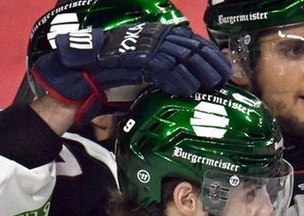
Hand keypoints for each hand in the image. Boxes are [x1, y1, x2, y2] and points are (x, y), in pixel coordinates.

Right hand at [31, 24, 231, 122]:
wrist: (77, 82)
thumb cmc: (109, 83)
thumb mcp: (143, 77)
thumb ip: (162, 75)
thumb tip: (191, 85)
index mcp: (151, 39)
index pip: (186, 40)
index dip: (207, 53)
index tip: (225, 67)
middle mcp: (147, 39)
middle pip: (186, 45)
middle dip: (208, 60)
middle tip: (226, 76)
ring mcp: (139, 48)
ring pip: (177, 54)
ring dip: (198, 70)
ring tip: (212, 83)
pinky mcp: (131, 60)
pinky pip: (160, 67)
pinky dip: (177, 78)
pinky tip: (189, 88)